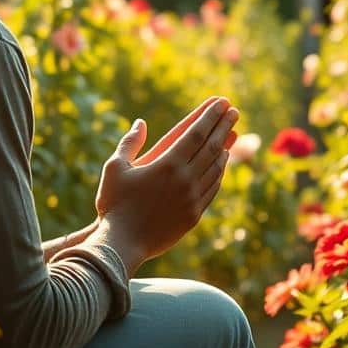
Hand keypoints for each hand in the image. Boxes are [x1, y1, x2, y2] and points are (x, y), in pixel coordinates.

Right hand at [90, 98, 239, 274]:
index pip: (197, 133)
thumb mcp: (115, 167)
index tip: (222, 103)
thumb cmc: (114, 204)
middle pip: (212, 147)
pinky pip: (212, 189)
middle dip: (224, 126)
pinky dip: (219, 173)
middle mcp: (185, 179)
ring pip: (215, 168)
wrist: (122, 244)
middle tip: (233, 111)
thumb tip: (141, 123)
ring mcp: (192, 199)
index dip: (211, 116)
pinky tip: (220, 165)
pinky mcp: (194, 216)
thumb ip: (129, 143)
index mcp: (168, 164)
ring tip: (230, 136)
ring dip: (225, 148)